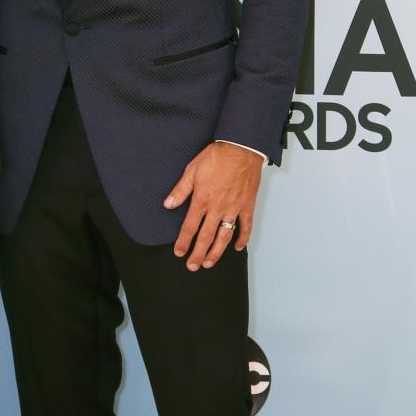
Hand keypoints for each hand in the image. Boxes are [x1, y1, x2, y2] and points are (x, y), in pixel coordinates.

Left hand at [163, 141, 263, 268]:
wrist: (241, 148)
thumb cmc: (216, 157)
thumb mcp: (192, 170)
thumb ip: (180, 190)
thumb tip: (168, 204)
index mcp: (202, 200)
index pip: (190, 227)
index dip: (183, 242)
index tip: (179, 253)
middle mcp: (218, 208)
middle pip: (206, 237)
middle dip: (198, 254)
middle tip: (192, 266)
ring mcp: (234, 208)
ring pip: (224, 236)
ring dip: (216, 252)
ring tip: (209, 263)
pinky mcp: (247, 206)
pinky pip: (245, 226)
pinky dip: (242, 238)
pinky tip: (237, 248)